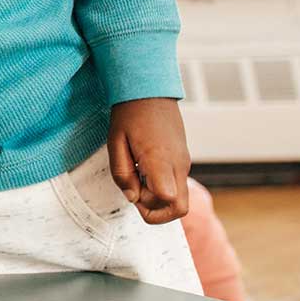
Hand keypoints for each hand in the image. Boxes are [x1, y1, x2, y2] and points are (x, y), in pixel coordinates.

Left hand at [108, 97, 191, 223]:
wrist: (150, 91)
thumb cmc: (129, 115)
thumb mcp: (115, 143)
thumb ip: (121, 174)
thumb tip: (131, 198)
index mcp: (161, 161)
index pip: (170, 201)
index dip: (148, 207)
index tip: (132, 191)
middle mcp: (179, 165)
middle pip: (179, 208)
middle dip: (154, 209)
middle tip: (133, 187)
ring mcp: (184, 163)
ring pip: (179, 197)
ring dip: (156, 196)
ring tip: (136, 173)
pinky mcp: (183, 159)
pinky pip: (176, 183)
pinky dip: (161, 185)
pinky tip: (144, 167)